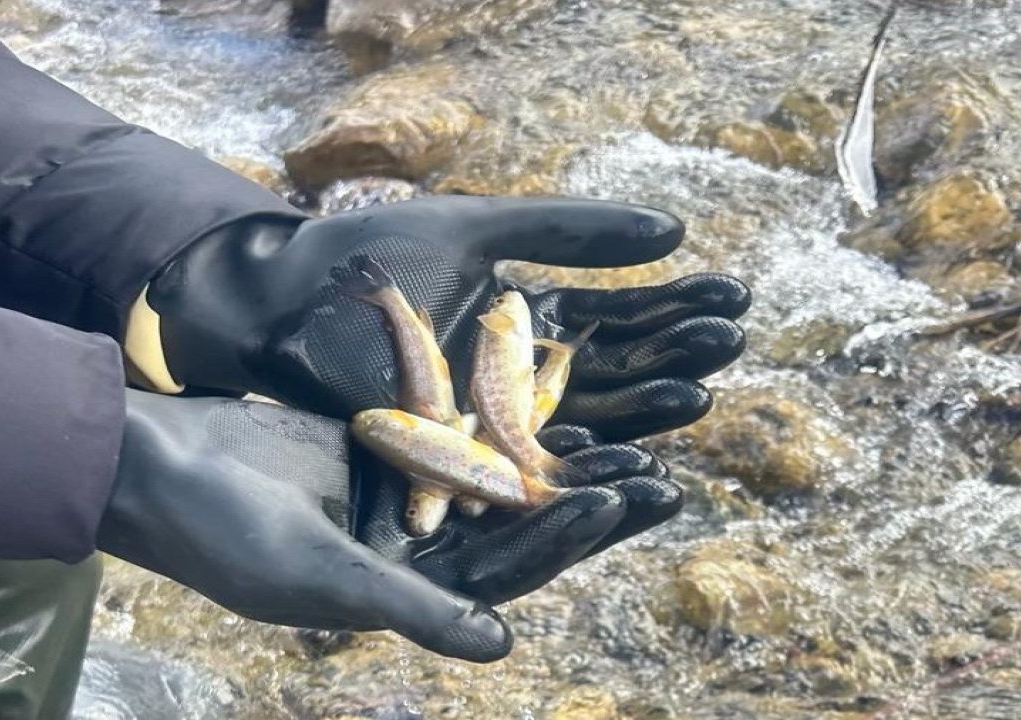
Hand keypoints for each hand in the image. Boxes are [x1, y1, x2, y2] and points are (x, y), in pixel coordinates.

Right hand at [97, 391, 677, 660]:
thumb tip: (498, 648)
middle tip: (661, 481)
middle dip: (588, 506)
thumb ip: (409, 606)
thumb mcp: (318, 573)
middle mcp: (416, 554)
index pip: (506, 574)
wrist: (160, 466)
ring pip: (502, 482)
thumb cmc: (224, 533)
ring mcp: (407, 501)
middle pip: (520, 530)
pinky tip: (559, 394)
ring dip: (561, 462)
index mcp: (404, 596)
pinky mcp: (393, 450)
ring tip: (633, 438)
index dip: (565, 539)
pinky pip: (465, 434)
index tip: (626, 500)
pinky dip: (508, 418)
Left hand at [143, 196, 749, 439]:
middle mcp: (521, 383)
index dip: (675, 312)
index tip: (733, 298)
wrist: (286, 299)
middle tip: (734, 340)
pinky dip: (580, 467)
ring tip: (701, 392)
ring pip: (585, 427)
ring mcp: (492, 427)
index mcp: (530, 327)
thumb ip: (572, 233)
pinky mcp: (459, 467)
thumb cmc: (371, 259)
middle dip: (672, 360)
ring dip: (642, 416)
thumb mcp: (483, 233)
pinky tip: (632, 457)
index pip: (621, 323)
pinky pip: (530, 474)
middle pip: (614, 378)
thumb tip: (676, 233)